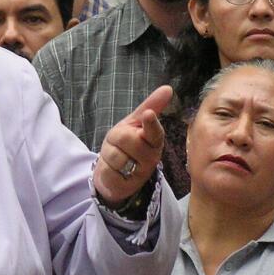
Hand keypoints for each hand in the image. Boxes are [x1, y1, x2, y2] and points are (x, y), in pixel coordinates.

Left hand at [93, 85, 171, 206]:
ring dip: (109, 154)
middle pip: (127, 139)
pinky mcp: (126, 186)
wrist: (115, 172)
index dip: (150, 124)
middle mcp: (151, 157)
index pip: (154, 131)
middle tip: (118, 143)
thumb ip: (151, 107)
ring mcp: (140, 173)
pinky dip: (105, 169)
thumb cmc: (126, 144)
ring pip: (116, 156)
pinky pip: (109, 171)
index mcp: (154, 140)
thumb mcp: (134, 123)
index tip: (148, 115)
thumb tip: (168, 88)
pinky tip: (113, 171)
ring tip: (116, 157)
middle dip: (116, 138)